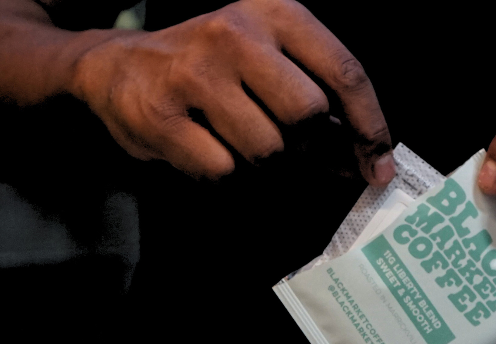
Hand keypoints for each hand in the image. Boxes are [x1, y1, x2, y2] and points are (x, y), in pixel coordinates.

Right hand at [70, 0, 394, 182]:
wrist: (116, 68)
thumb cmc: (211, 74)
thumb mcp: (267, 70)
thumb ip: (319, 111)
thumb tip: (365, 161)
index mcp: (275, 18)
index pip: (344, 72)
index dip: (371, 127)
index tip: (380, 167)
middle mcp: (236, 35)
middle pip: (307, 114)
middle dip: (306, 146)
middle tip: (288, 148)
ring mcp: (195, 72)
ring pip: (267, 149)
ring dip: (261, 163)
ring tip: (234, 140)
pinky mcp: (162, 114)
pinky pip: (223, 170)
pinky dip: (223, 174)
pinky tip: (204, 149)